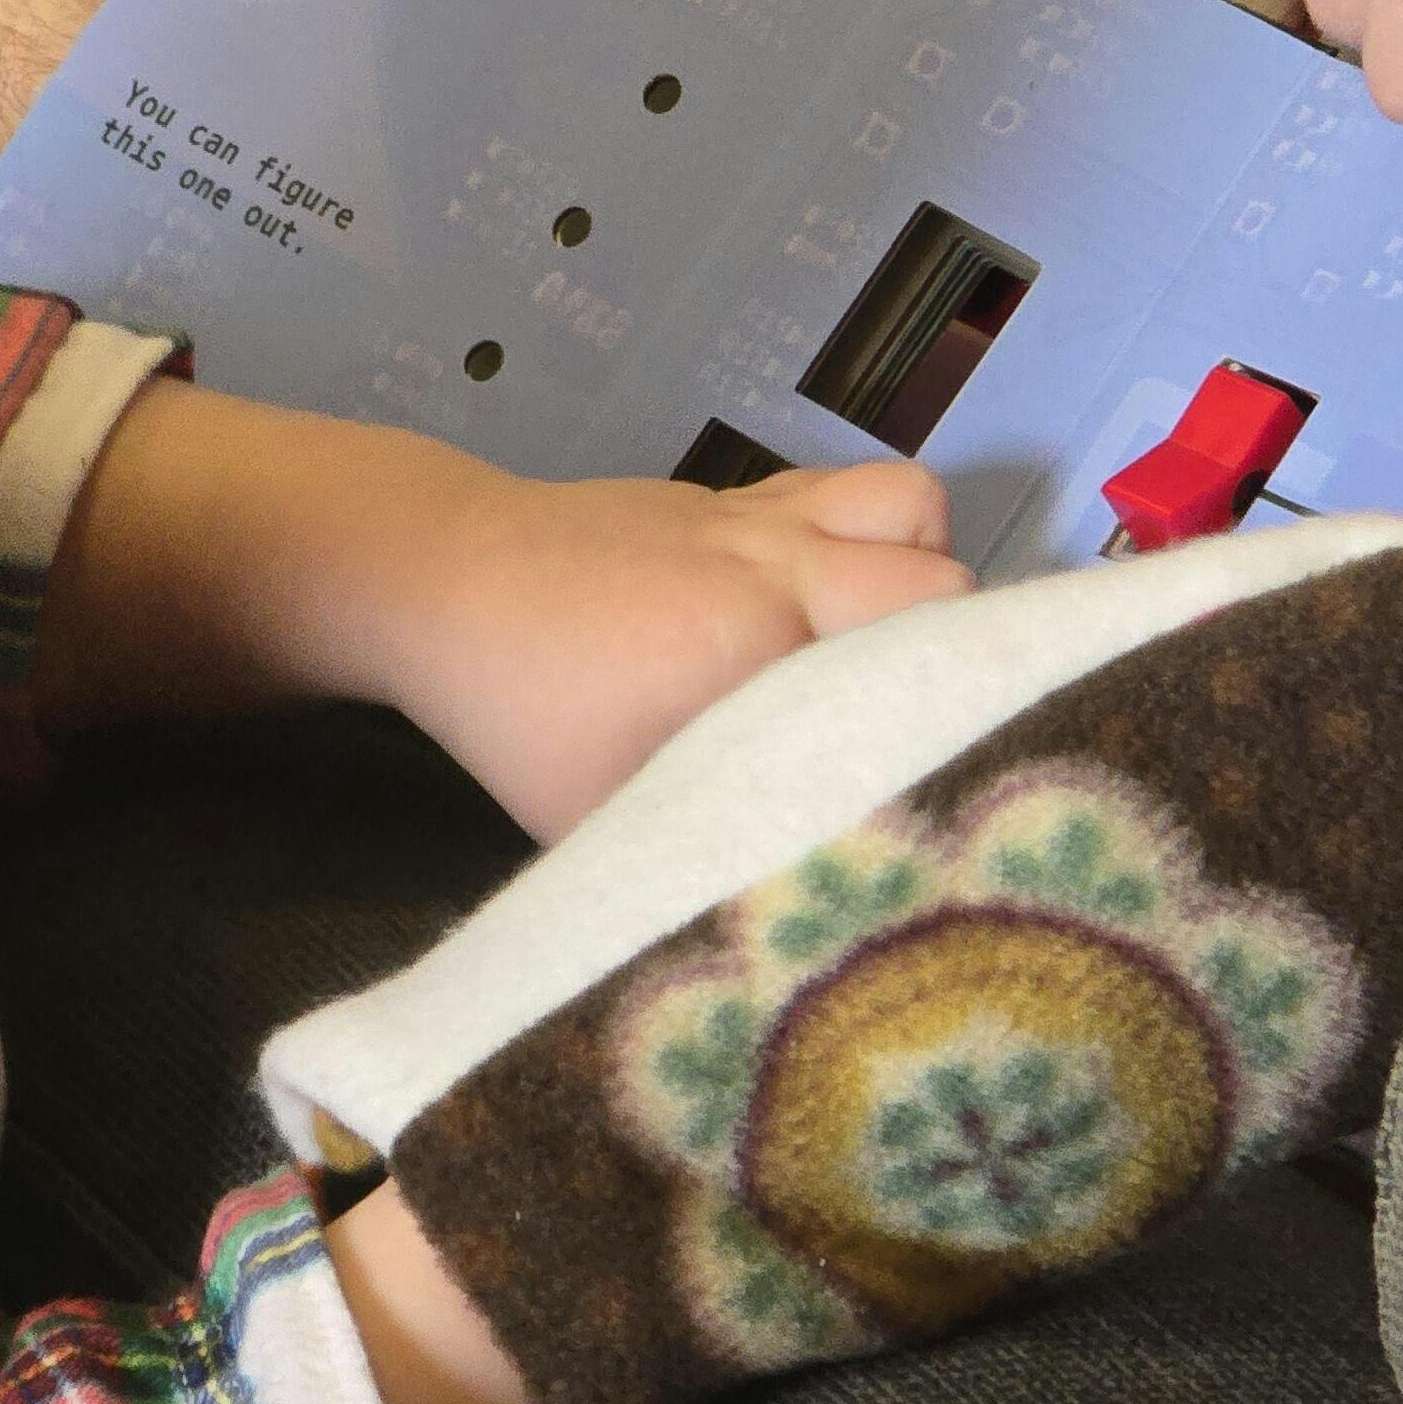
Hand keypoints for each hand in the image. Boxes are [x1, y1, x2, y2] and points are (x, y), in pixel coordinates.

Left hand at [368, 452, 969, 842]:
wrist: (445, 575)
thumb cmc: (520, 711)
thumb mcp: (601, 818)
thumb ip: (705, 856)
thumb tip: (803, 912)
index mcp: (753, 637)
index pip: (920, 663)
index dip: (957, 721)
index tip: (951, 781)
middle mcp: (779, 560)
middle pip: (941, 579)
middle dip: (954, 655)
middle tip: (912, 732)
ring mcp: (761, 513)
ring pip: (908, 501)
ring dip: (919, 570)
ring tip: (880, 649)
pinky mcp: (739, 493)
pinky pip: (847, 491)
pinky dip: (865, 539)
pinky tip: (821, 609)